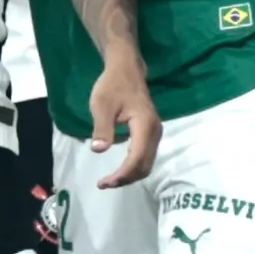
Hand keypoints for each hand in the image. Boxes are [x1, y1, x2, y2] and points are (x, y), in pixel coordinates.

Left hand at [84, 51, 160, 188]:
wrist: (126, 69)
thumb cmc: (112, 85)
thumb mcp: (101, 105)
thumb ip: (102, 128)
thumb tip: (99, 150)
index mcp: (144, 125)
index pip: (137, 158)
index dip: (122, 174)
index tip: (104, 182)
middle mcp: (154, 132)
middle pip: (145, 165)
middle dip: (125, 179)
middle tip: (104, 184)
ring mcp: (155, 133)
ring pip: (147, 163)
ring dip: (130, 175)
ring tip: (110, 180)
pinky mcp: (151, 133)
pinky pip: (146, 156)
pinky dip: (133, 167)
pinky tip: (119, 169)